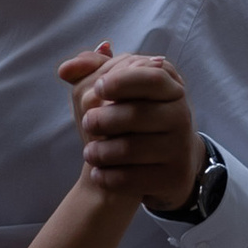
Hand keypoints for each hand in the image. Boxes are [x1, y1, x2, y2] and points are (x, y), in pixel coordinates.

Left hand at [62, 45, 202, 212]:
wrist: (165, 163)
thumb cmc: (136, 120)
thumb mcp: (122, 91)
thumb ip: (94, 70)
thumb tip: (66, 69)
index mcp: (171, 89)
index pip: (152, 78)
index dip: (121, 81)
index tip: (97, 87)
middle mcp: (181, 116)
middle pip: (137, 114)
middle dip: (102, 119)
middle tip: (87, 123)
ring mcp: (179, 148)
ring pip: (130, 148)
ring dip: (99, 151)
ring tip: (89, 153)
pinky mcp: (172, 176)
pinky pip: (132, 178)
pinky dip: (107, 176)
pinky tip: (98, 173)